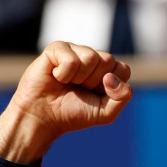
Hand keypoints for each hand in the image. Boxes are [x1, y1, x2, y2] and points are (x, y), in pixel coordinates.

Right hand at [0, 42, 133, 163]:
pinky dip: (64, 74)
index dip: (111, 86)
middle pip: (108, 60)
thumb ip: (122, 96)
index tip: (96, 94)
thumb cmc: (74, 113)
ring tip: (67, 83)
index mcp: (106, 70)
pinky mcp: (56, 49)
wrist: (43, 117)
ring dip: (79, 78)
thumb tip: (111, 77)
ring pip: (91, 57)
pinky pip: (71, 60)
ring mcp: (74, 51)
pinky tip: (56, 77)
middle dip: (95, 82)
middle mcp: (92, 57)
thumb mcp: (106, 112)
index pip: (123, 69)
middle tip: (79, 89)